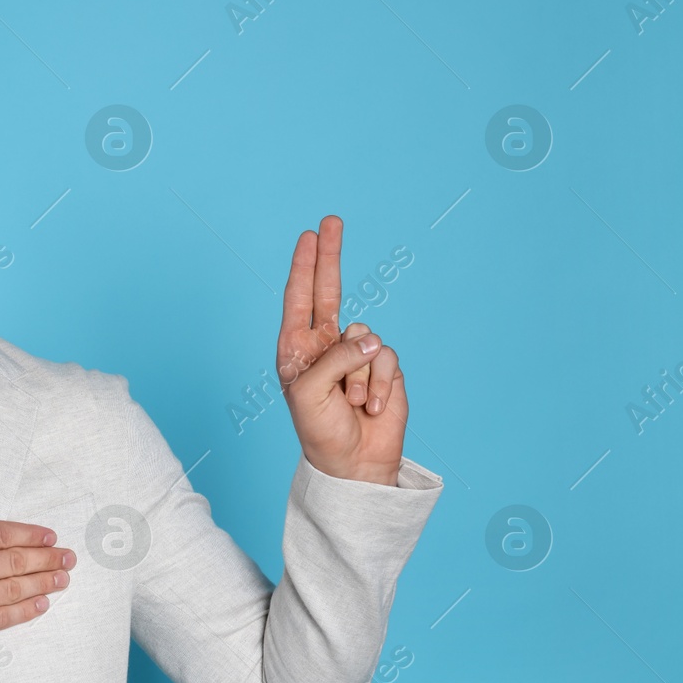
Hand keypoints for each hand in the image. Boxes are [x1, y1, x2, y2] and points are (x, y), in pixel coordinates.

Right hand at [0, 498, 76, 668]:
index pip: (0, 533)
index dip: (29, 534)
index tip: (49, 536)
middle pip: (16, 560)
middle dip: (47, 557)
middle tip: (68, 557)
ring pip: (16, 588)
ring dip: (44, 582)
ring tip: (64, 578)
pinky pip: (4, 618)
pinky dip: (26, 610)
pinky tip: (41, 605)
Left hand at [276, 215, 408, 485]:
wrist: (353, 462)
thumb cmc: (319, 428)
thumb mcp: (310, 391)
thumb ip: (336, 358)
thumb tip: (371, 339)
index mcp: (297, 348)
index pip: (299, 298)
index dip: (304, 266)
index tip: (308, 235)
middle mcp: (325, 344)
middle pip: (329, 290)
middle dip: (330, 255)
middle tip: (331, 220)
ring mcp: (355, 354)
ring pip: (364, 337)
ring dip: (357, 375)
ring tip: (349, 402)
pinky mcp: (383, 367)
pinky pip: (385, 359)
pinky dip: (378, 385)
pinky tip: (369, 407)